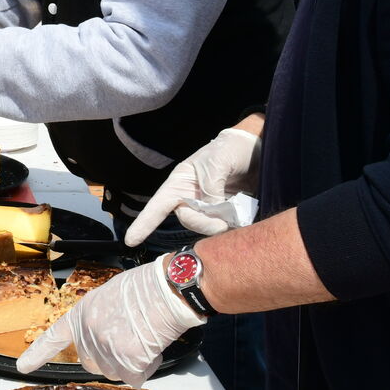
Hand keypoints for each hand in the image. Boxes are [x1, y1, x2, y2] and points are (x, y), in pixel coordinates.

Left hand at [17, 255, 205, 386]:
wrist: (165, 288)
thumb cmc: (145, 287)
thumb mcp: (109, 296)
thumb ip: (99, 319)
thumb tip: (105, 336)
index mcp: (82, 312)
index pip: (54, 337)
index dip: (38, 354)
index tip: (24, 366)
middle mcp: (88, 331)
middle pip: (91, 363)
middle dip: (109, 357)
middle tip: (128, 338)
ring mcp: (106, 346)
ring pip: (114, 372)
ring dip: (129, 363)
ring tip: (142, 337)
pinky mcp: (126, 358)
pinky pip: (134, 377)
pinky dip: (145, 369)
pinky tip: (150, 348)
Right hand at [125, 127, 261, 245]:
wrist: (259, 149)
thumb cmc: (231, 148)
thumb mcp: (218, 160)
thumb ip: (210, 186)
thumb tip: (211, 209)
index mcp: (181, 183)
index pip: (158, 205)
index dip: (143, 224)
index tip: (130, 241)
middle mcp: (191, 197)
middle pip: (188, 220)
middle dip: (204, 224)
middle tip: (224, 221)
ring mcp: (209, 206)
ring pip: (207, 226)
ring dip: (221, 224)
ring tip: (237, 211)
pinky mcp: (227, 213)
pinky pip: (224, 227)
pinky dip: (233, 226)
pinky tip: (242, 216)